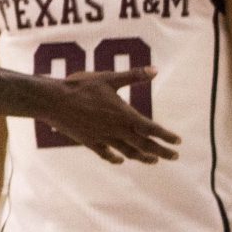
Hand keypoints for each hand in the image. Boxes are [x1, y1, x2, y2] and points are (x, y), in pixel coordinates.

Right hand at [31, 69, 181, 162]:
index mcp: (125, 115)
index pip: (151, 129)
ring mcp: (103, 138)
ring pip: (127, 152)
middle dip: (161, 151)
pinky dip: (115, 158)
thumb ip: (133, 76)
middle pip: (144, 145)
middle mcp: (117, 130)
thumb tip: (155, 70)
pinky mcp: (89, 141)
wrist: (54, 101)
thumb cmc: (81, 87)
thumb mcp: (109, 78)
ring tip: (153, 161)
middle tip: (174, 157)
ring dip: (142, 157)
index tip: (177, 141)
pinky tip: (120, 161)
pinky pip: (105, 154)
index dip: (166, 136)